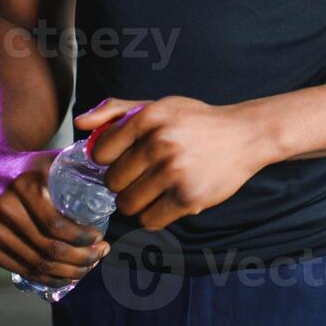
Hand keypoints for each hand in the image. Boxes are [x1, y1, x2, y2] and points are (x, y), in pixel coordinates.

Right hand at [0, 149, 110, 286]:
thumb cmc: (33, 166)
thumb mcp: (56, 158)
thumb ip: (84, 165)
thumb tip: (119, 182)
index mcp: (23, 185)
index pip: (56, 224)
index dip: (81, 238)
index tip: (100, 239)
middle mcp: (3, 208)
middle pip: (47, 248)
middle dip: (81, 258)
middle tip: (100, 254)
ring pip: (35, 264)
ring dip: (67, 272)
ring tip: (88, 266)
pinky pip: (20, 270)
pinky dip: (46, 278)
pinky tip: (65, 275)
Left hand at [74, 96, 276, 230]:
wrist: (246, 135)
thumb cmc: (197, 121)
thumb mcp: (160, 106)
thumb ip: (116, 110)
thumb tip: (80, 123)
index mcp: (150, 117)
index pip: (101, 152)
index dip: (109, 159)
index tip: (125, 158)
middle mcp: (160, 143)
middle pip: (113, 182)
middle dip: (124, 182)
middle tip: (144, 174)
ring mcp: (174, 172)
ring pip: (128, 204)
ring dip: (138, 201)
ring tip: (156, 188)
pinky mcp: (189, 197)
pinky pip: (149, 220)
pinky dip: (154, 215)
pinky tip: (168, 200)